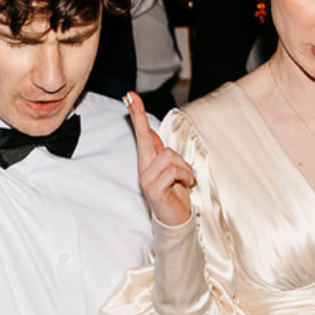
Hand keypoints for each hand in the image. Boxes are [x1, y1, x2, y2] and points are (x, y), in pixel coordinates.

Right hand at [128, 92, 195, 226]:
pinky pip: (173, 170)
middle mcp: (144, 167)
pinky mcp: (154, 188)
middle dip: (138, 115)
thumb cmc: (175, 194)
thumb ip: (162, 152)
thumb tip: (151, 132)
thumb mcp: (171, 169)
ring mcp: (147, 178)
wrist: (177, 220)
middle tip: (130, 95)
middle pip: (143, 136)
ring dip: (184, 167)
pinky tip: (184, 184)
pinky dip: (185, 176)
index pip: (141, 134)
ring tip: (184, 179)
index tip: (130, 96)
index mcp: (148, 160)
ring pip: (169, 156)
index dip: (137, 114)